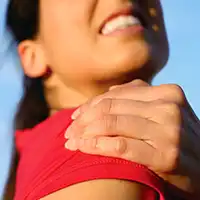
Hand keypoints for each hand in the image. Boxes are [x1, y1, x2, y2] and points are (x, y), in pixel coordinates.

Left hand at [64, 80, 199, 194]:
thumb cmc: (175, 137)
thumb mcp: (162, 112)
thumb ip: (139, 98)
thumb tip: (111, 91)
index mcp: (167, 92)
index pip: (115, 95)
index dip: (90, 105)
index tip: (76, 116)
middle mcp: (169, 107)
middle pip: (110, 108)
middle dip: (84, 119)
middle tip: (69, 129)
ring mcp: (169, 131)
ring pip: (111, 124)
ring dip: (85, 133)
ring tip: (71, 140)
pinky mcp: (165, 156)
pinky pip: (119, 146)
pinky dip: (95, 146)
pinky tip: (81, 148)